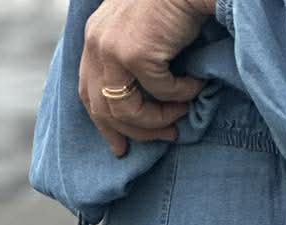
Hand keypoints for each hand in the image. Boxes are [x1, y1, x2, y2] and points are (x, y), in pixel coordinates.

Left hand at [81, 0, 215, 157]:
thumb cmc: (171, 3)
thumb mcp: (139, 31)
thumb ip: (129, 57)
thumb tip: (140, 102)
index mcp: (95, 39)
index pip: (89, 93)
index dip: (105, 125)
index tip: (120, 148)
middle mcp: (97, 44)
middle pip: (104, 110)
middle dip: (136, 133)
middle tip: (166, 136)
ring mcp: (113, 49)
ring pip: (129, 111)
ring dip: (160, 119)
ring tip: (183, 111)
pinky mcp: (136, 54)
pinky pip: (161, 93)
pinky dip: (182, 95)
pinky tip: (197, 84)